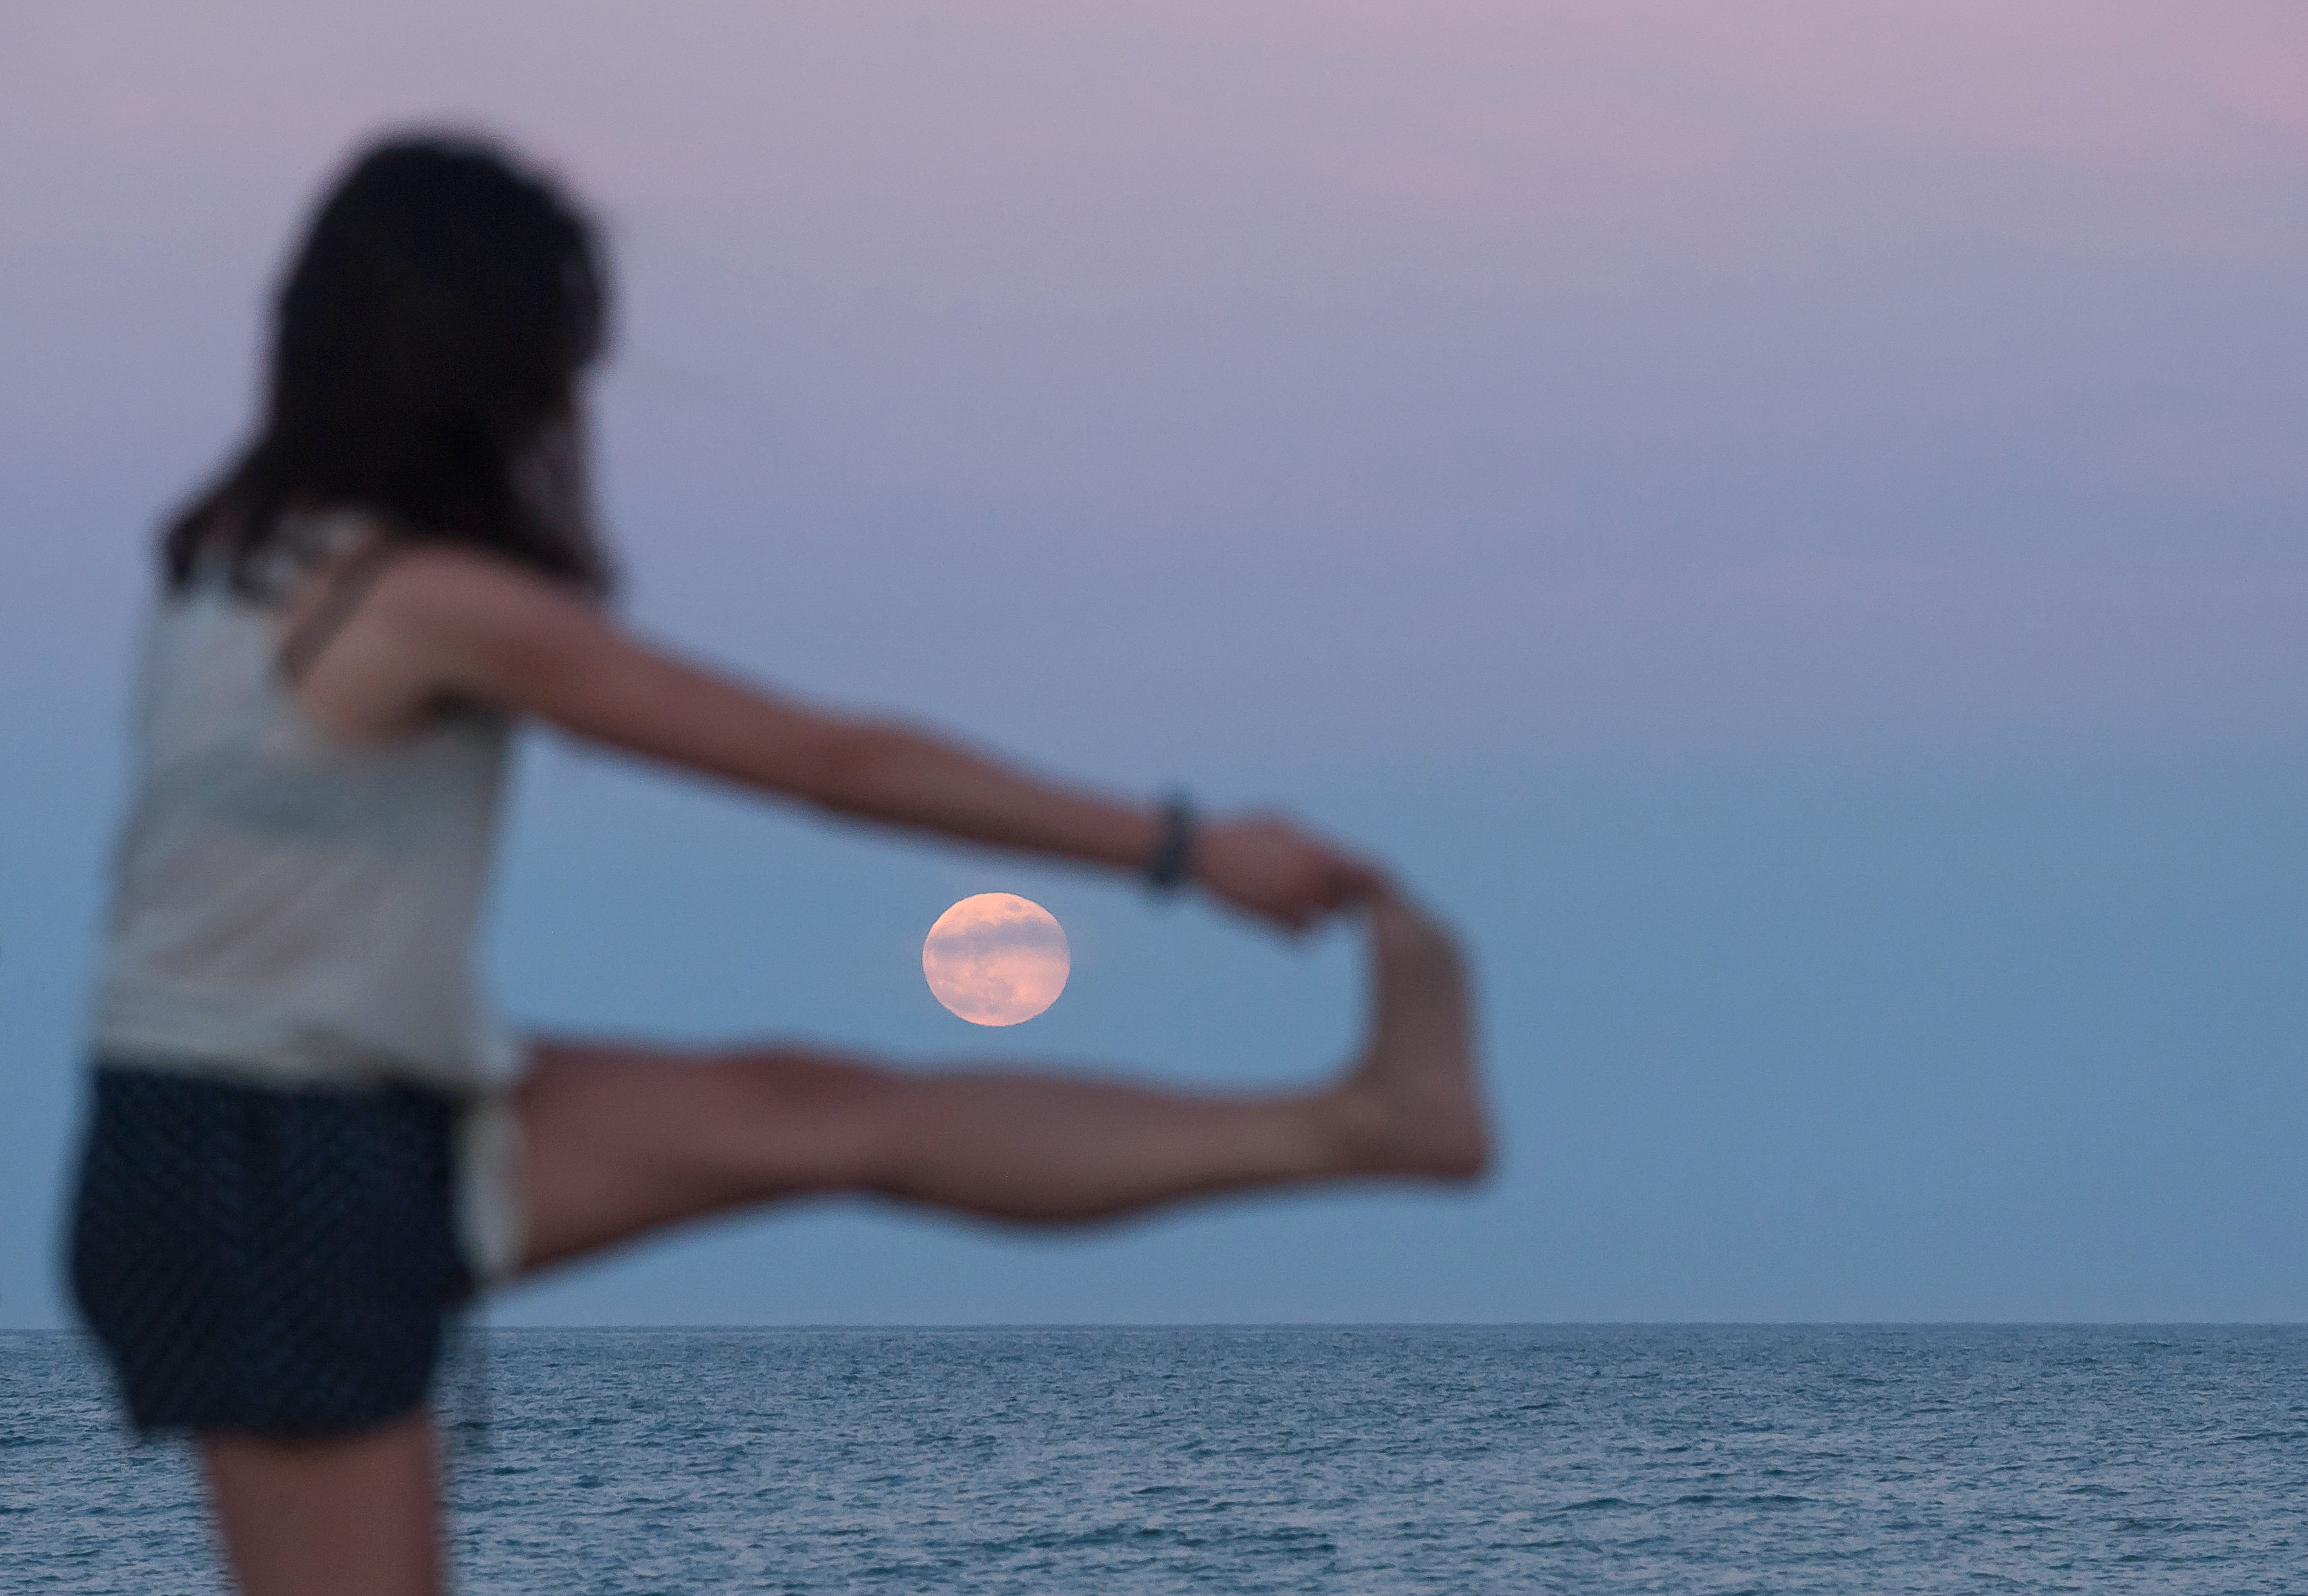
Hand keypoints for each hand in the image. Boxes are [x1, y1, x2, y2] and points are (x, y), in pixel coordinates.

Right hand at [1188, 814, 1386, 932]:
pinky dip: (1297, 932)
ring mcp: (1290, 901)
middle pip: (1346, 900)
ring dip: (1317, 918)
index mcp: (1314, 852)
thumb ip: (1310, 840)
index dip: (1355, 878)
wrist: (1199, 851)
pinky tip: (1281, 916)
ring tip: (1296, 904)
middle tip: (1319, 894)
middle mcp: (1309, 878)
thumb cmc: (1238, 832)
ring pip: (1325, 922)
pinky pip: (1302, 938)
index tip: (1343, 879)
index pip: (1358, 871)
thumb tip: (1332, 852)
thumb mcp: (1279, 824)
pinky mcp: (1271, 920)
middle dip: (1337, 899)